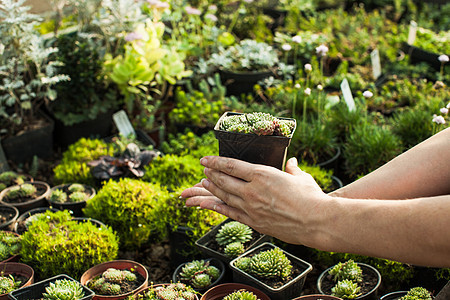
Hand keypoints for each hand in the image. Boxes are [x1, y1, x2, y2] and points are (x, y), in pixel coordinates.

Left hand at [181, 156, 331, 244]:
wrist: (316, 222)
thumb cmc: (312, 198)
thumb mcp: (301, 178)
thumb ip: (292, 169)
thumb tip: (291, 162)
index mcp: (263, 174)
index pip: (232, 165)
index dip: (216, 161)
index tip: (205, 159)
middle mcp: (252, 190)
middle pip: (224, 180)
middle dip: (212, 173)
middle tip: (204, 169)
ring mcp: (251, 208)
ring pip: (224, 196)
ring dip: (212, 188)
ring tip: (204, 182)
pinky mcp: (254, 222)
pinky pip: (230, 213)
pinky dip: (217, 207)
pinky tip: (209, 204)